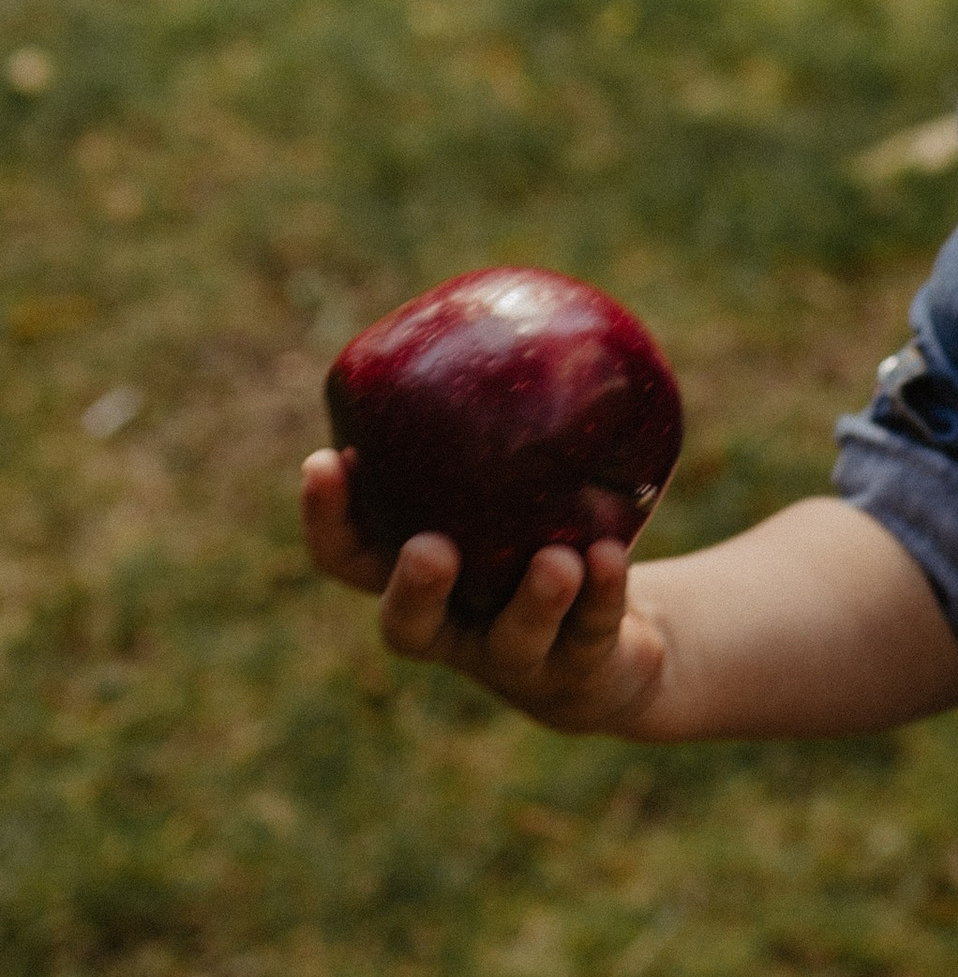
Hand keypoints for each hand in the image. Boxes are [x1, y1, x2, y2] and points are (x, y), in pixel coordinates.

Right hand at [301, 447, 670, 735]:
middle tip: (429, 546)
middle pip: (408, 626)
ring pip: (512, 639)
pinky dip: (600, 594)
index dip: (328, 519)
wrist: (611, 643)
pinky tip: (607, 556)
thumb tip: (496, 304)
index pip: (350, 557)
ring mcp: (516, 661)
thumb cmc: (542, 540)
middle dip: (414, 589)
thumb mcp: (515, 483)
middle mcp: (454, 629)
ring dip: (533, 599)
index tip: (325, 460)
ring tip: (556, 559)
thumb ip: (496, 421)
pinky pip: (589, 631)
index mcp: (415, 580)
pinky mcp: (579, 672)